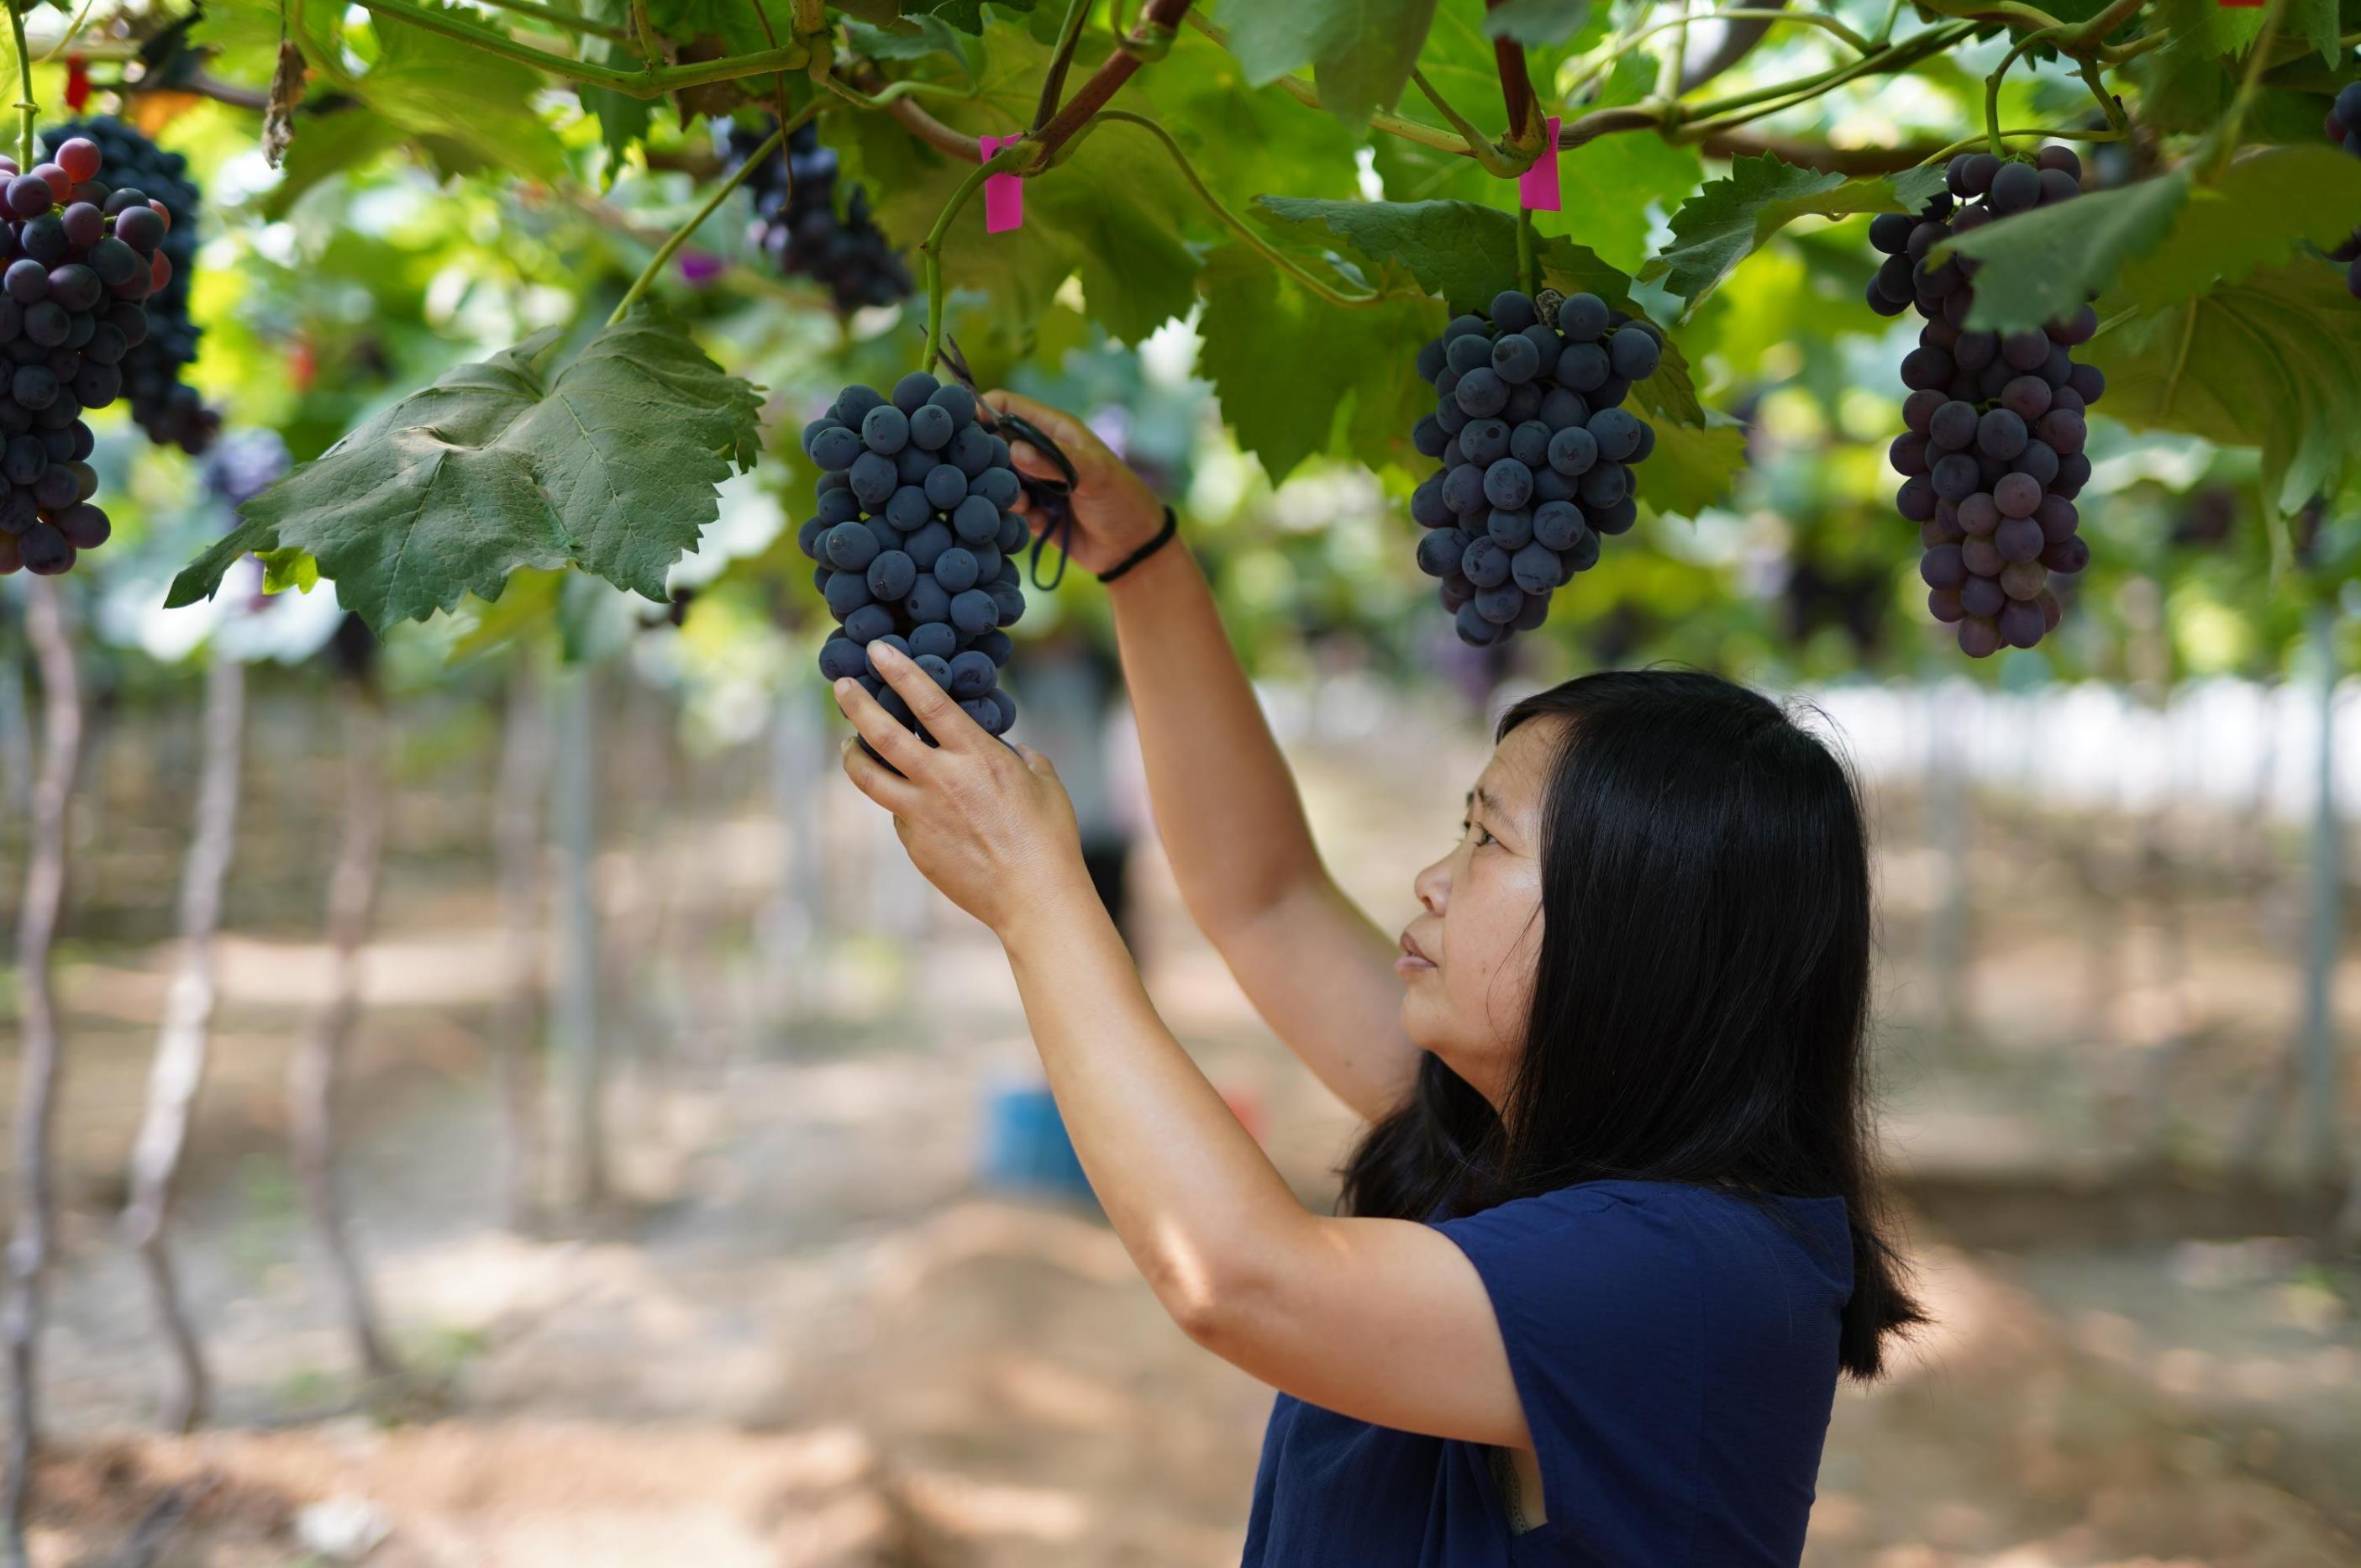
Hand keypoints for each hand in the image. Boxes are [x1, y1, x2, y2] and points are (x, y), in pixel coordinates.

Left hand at [834, 640, 1088, 934]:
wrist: (1034, 899)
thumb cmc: (1050, 839)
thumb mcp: (1046, 784)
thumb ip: (1027, 759)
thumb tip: (1017, 751)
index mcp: (976, 756)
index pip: (928, 701)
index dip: (900, 671)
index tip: (877, 650)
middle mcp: (942, 780)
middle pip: (883, 733)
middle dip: (856, 704)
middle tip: (841, 685)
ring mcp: (922, 814)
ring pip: (868, 776)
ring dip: (852, 754)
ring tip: (847, 743)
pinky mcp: (915, 844)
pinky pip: (898, 813)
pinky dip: (897, 800)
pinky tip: (908, 801)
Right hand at [982, 390, 1165, 577]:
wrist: (1134, 548)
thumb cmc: (1122, 500)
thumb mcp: (1095, 474)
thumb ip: (1055, 461)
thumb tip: (1014, 451)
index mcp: (1053, 429)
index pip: (1006, 406)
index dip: (982, 410)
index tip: (963, 429)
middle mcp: (1039, 452)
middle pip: (993, 443)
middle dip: (984, 456)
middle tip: (983, 473)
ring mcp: (1034, 482)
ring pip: (996, 477)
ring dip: (997, 489)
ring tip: (1024, 503)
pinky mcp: (1031, 512)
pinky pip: (1006, 508)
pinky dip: (1009, 513)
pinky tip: (1031, 520)